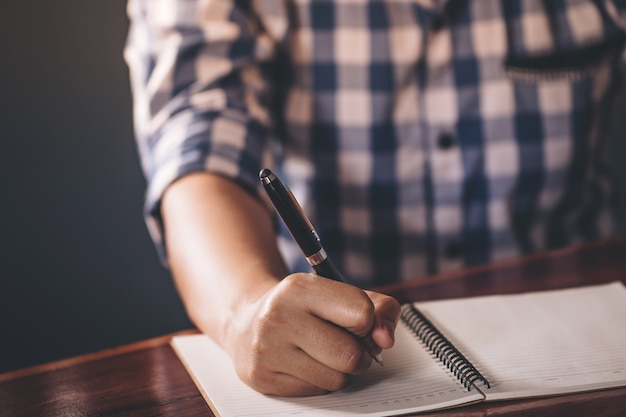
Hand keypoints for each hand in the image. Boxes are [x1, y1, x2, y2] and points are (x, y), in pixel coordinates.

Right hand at [219, 273, 400, 395]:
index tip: (357, 323)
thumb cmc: (303, 309)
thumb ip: (379, 308)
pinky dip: (320, 381)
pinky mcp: (263, 378)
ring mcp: (268, 350)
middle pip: (351, 355)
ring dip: (341, 371)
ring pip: (337, 379)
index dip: (368, 323)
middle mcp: (279, 316)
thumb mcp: (337, 294)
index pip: (361, 313)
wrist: (245, 322)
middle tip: (347, 344)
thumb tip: (386, 339)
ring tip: (324, 354)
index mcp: (300, 288)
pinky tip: (305, 364)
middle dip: (360, 354)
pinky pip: (317, 391)